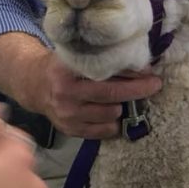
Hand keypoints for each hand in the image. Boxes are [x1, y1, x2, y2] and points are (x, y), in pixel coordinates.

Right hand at [29, 51, 161, 138]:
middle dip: (138, 90)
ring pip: (111, 114)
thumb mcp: (77, 56)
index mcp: (67, 70)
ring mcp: (67, 114)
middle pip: (112, 94)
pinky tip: (113, 114)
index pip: (105, 71)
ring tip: (123, 99)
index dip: (131, 73)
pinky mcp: (70, 130)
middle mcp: (66, 93)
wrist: (34, 85)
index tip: (150, 72)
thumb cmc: (63, 67)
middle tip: (155, 85)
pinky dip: (113, 123)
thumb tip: (140, 66)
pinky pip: (103, 131)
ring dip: (122, 107)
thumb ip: (101, 59)